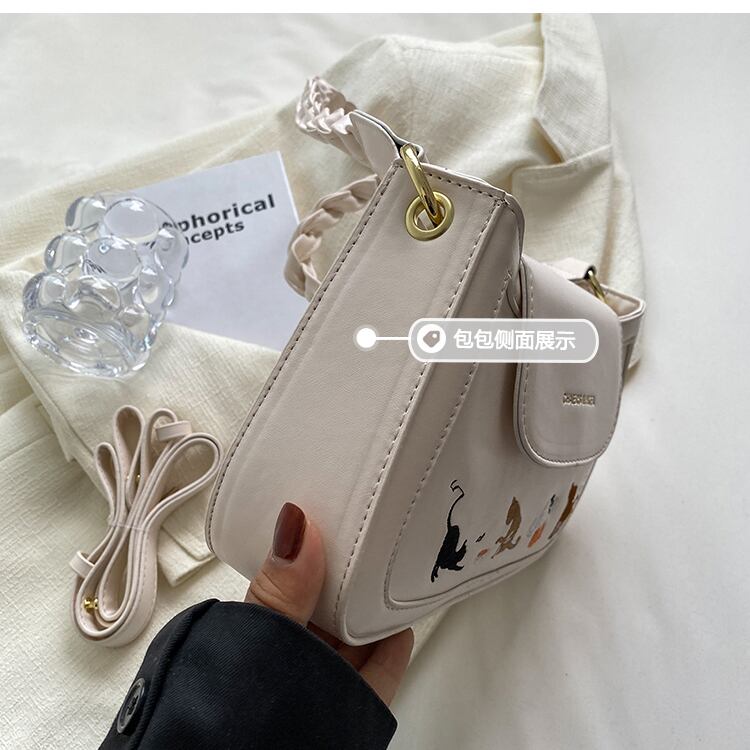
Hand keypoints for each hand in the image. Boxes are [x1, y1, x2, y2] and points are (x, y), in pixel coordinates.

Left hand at [245, 502, 412, 705]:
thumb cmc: (241, 712)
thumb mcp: (265, 638)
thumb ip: (280, 590)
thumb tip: (294, 523)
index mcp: (260, 630)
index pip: (288, 578)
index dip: (309, 550)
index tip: (334, 520)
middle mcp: (288, 656)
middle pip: (326, 607)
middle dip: (345, 577)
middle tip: (371, 540)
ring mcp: (317, 682)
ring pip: (352, 638)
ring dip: (371, 609)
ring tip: (392, 571)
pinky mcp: (347, 707)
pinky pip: (376, 674)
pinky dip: (390, 650)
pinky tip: (401, 627)